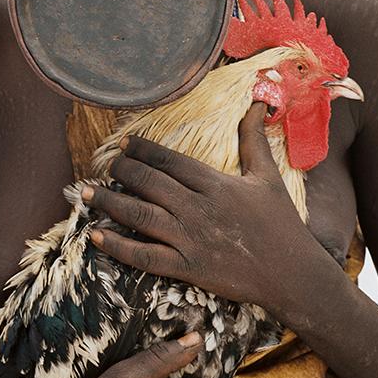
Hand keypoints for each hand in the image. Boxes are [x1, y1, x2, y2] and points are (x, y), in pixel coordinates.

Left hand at [83, 102, 314, 315]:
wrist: (292, 274)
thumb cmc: (281, 223)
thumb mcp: (268, 177)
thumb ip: (254, 140)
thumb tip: (256, 104)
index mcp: (216, 184)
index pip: (170, 161)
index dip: (143, 150)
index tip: (124, 143)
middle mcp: (199, 209)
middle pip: (150, 184)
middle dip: (121, 172)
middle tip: (105, 165)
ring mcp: (192, 240)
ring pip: (141, 216)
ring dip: (109, 202)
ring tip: (85, 193)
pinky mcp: (188, 269)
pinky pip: (145, 256)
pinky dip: (118, 246)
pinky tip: (96, 235)